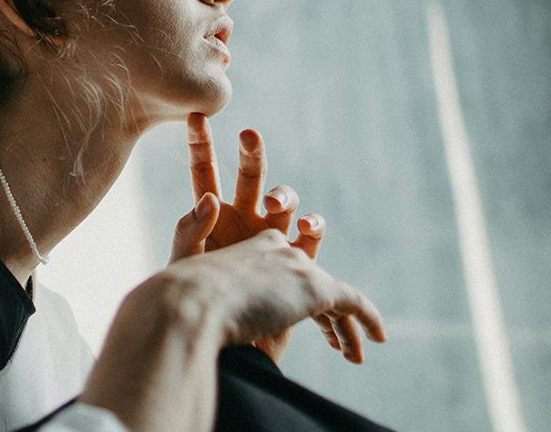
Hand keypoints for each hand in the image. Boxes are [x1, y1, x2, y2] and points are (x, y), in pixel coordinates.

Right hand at [80, 232, 385, 431]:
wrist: (187, 307)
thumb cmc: (175, 302)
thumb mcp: (184, 271)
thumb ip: (192, 235)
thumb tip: (208, 199)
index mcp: (246, 247)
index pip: (284, 263)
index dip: (294, 292)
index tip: (299, 319)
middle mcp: (276, 248)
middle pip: (312, 272)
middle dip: (326, 301)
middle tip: (334, 335)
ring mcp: (296, 265)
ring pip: (335, 292)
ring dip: (346, 323)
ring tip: (352, 351)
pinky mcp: (314, 287)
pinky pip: (351, 301)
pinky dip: (367, 320)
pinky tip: (375, 339)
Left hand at [170, 113, 326, 360]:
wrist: (228, 344)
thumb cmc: (198, 305)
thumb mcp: (183, 268)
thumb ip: (188, 232)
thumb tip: (207, 199)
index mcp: (211, 216)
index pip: (204, 173)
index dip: (201, 145)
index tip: (195, 115)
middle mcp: (244, 218)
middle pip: (250, 177)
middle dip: (250, 154)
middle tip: (247, 135)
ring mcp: (273, 236)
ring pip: (285, 200)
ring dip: (284, 195)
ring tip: (279, 205)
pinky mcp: (297, 261)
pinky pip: (310, 236)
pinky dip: (311, 227)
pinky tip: (306, 227)